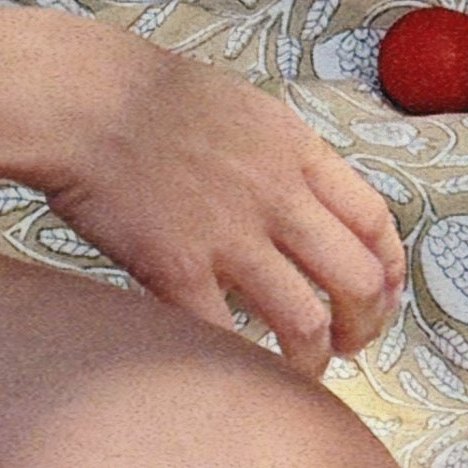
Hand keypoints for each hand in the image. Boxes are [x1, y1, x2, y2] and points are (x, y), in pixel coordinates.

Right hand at [0, 7, 404, 378]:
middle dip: (365, 325)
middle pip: (357, 279)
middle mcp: (277, 195)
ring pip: (305, 322)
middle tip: (350, 344)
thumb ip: (285, 159)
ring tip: (300, 371)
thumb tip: (311, 206)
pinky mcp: (177, 267)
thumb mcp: (244, 108)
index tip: (381, 295)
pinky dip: (242, 361)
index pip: (375, 222)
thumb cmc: (145, 97)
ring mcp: (229, 234)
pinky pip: (227, 335)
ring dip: (313, 360)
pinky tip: (238, 364)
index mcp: (297, 151)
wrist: (78, 100)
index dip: (389, 271)